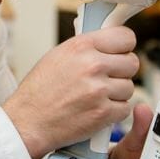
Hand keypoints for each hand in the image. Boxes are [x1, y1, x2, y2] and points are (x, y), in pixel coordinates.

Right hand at [4, 26, 138, 158]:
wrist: (28, 121)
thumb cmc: (38, 91)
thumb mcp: (58, 55)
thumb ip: (86, 47)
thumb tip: (108, 43)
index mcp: (81, 46)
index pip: (125, 37)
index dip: (124, 47)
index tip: (121, 53)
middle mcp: (92, 65)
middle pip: (132, 63)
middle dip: (122, 72)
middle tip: (107, 78)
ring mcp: (99, 90)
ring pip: (129, 87)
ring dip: (117, 93)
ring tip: (96, 96)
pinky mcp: (103, 113)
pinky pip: (124, 108)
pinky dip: (114, 112)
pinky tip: (96, 109)